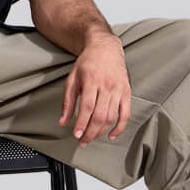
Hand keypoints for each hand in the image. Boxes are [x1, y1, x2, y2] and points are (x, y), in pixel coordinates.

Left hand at [60, 32, 130, 146]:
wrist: (105, 48)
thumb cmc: (87, 63)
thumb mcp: (72, 78)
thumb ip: (67, 101)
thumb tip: (62, 121)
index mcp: (91, 80)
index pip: (87, 107)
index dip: (82, 123)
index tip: (76, 135)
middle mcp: (106, 85)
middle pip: (100, 115)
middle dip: (90, 132)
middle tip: (83, 141)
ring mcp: (118, 89)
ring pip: (111, 116)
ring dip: (101, 131)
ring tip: (92, 138)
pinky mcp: (126, 92)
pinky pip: (125, 114)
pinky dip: (120, 127)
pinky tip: (112, 135)